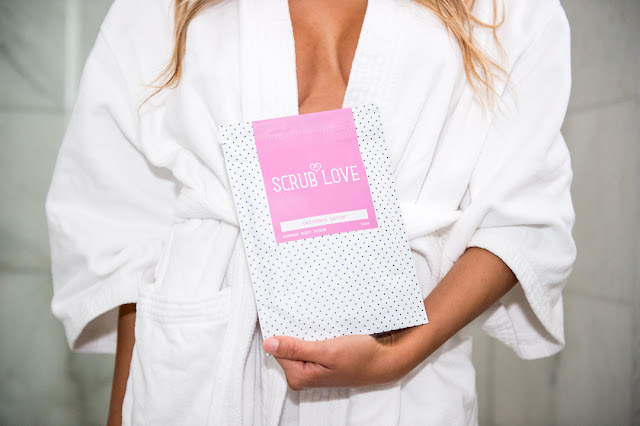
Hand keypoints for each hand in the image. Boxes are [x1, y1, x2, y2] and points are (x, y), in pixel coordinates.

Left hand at [262, 330, 412, 390]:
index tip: (291, 317)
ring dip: (303, 332)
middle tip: (308, 320)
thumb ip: (296, 349)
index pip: (276, 349)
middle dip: (293, 332)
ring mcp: (310, 370)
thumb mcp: (327, 351)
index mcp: (298, 377)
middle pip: (284, 347)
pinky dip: (311, 335)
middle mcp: (301, 376)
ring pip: (296, 344)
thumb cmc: (360, 357)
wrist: (383, 359)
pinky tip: (321, 329)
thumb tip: (269, 344)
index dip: (283, 332)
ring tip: (317, 324)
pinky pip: (306, 345)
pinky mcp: (318, 362)